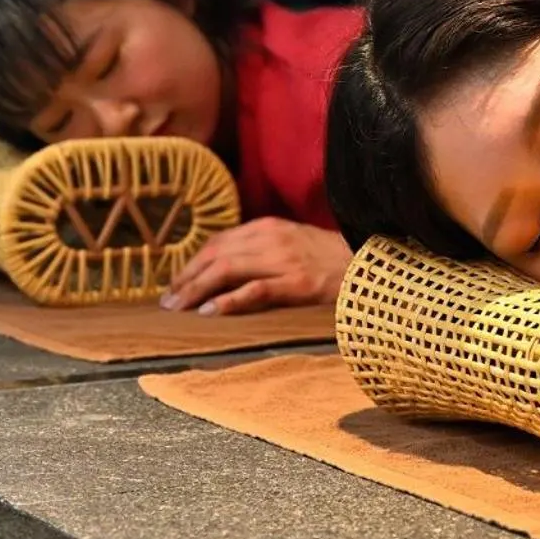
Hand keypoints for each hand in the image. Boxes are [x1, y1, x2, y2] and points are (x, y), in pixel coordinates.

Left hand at [160, 217, 351, 314]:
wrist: (372, 266)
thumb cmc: (333, 261)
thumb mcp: (294, 244)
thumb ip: (264, 250)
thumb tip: (228, 269)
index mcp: (270, 227)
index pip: (219, 242)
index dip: (193, 262)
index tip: (176, 282)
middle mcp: (272, 238)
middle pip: (216, 254)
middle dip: (187, 277)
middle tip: (167, 300)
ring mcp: (285, 260)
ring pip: (228, 269)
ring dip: (197, 289)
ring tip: (179, 307)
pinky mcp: (298, 283)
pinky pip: (255, 290)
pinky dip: (228, 301)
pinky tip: (209, 312)